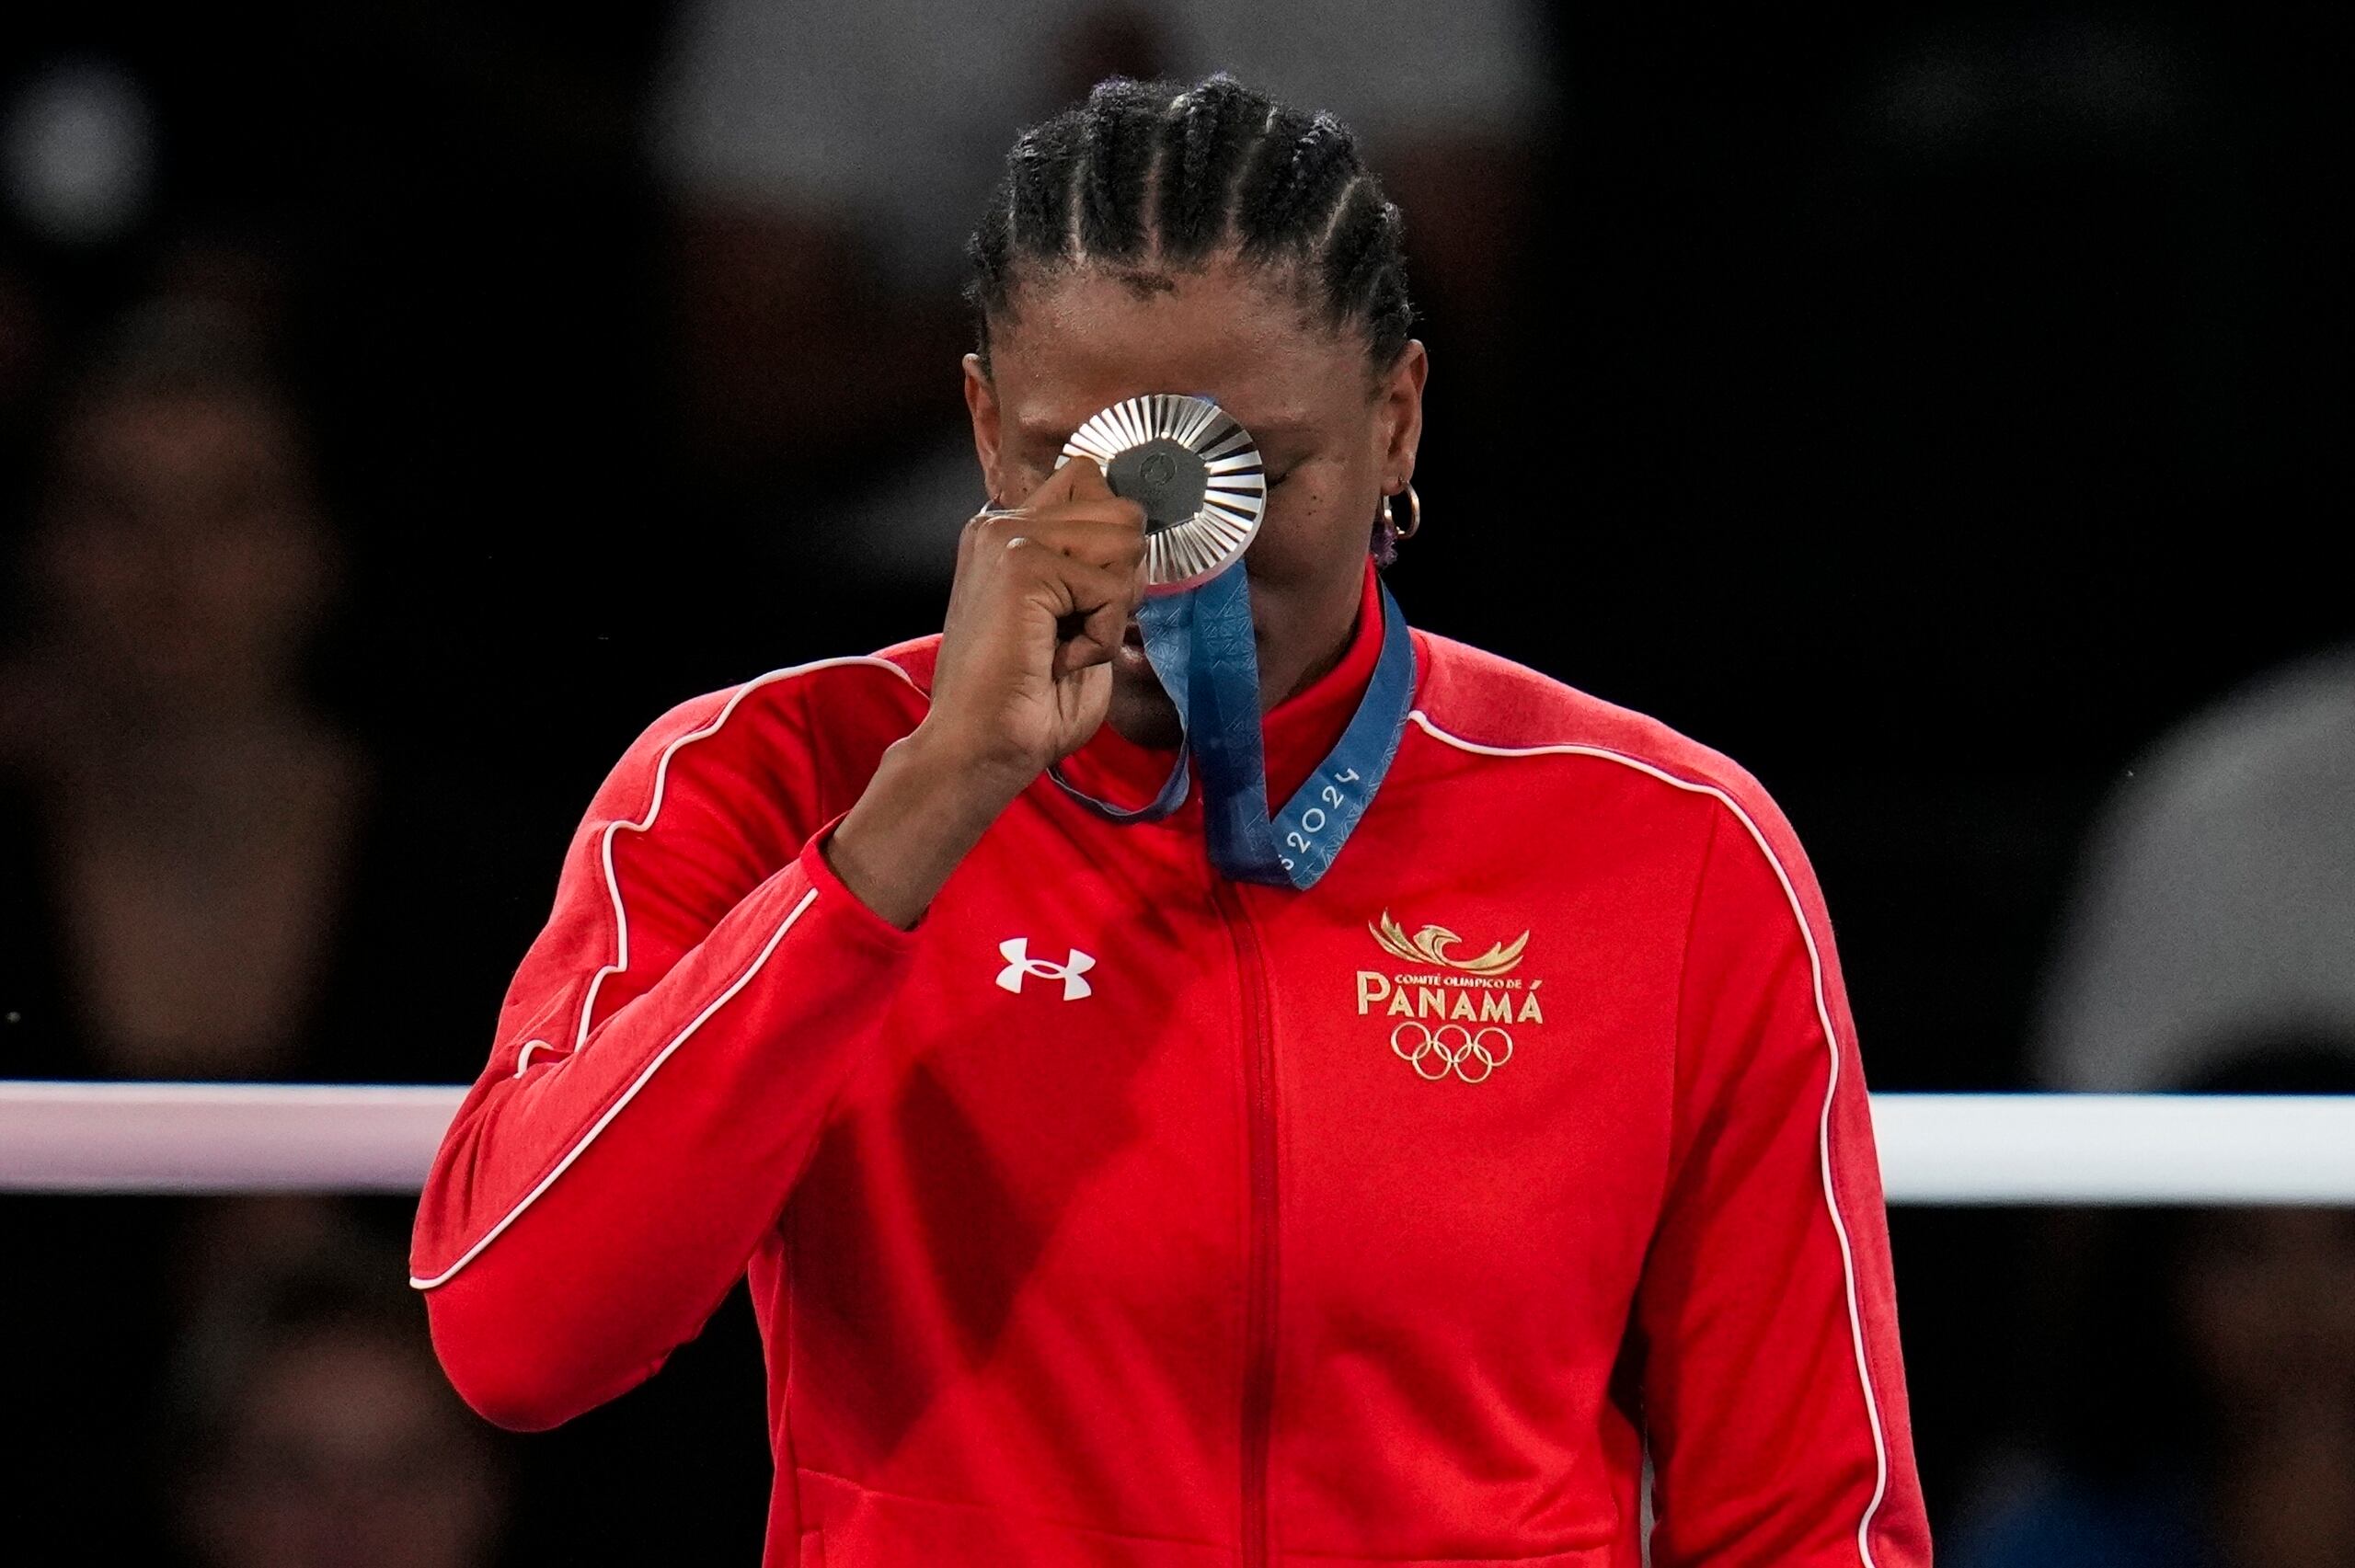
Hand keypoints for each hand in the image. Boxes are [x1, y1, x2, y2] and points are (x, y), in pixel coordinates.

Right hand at [825, 459, 1145, 926]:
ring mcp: (1007, 537)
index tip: (1090, 603)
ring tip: (1065, 645)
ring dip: (1112, 609)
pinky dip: (1102, 637)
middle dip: (1122, 580)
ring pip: (1124, 542)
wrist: (979, 750)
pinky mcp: (1021, 564)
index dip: (1115, 545)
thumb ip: (1099, 570)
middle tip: (1076, 629)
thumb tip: (1142, 536)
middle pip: (1122, 510)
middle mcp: (1002, 523)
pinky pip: (1111, 589)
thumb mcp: (1076, 618)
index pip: (1094, 483)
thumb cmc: (1027, 701)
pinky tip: (1058, 661)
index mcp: (1009, 532)